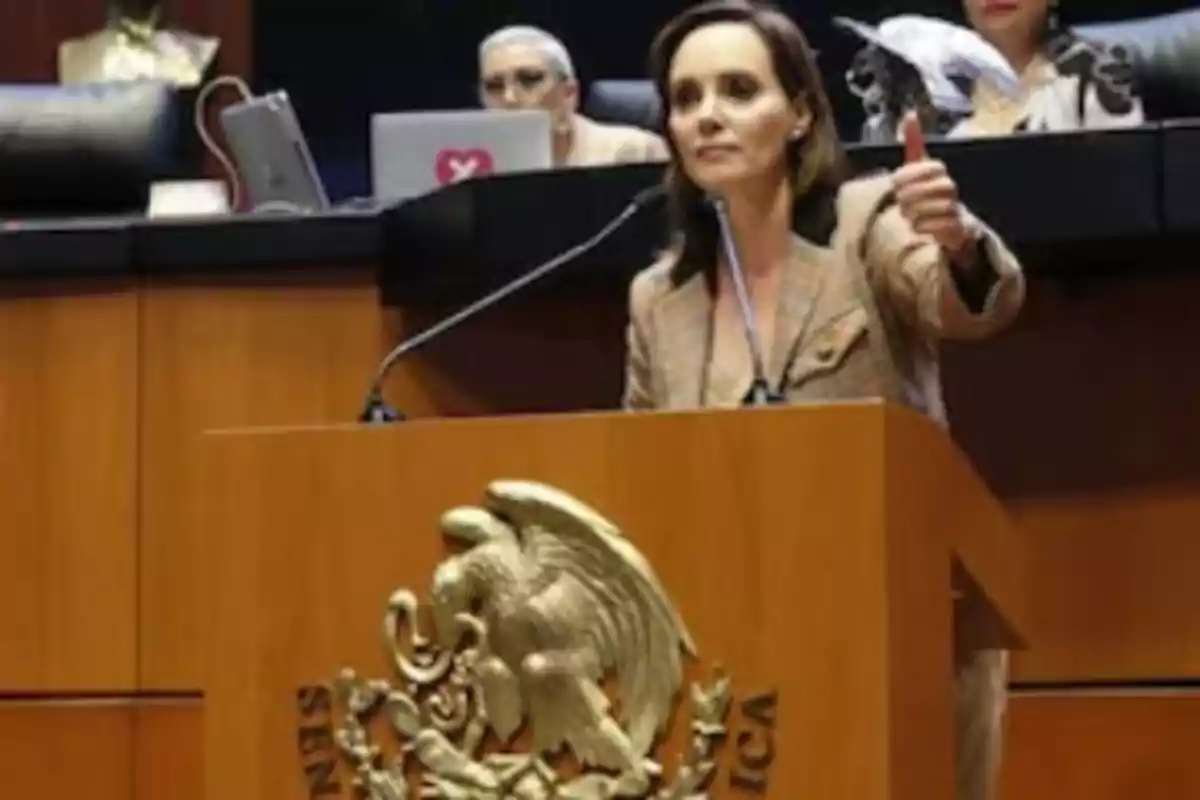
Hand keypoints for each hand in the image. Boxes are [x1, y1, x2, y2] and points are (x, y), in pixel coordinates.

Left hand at [891, 112, 974, 256]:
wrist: (950, 222)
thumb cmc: (929, 191)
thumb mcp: (919, 168)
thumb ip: (914, 143)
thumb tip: (910, 113)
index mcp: (940, 172)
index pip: (929, 167)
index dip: (909, 174)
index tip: (893, 182)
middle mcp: (951, 188)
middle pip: (936, 187)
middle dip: (912, 194)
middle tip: (899, 201)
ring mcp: (956, 208)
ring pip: (940, 207)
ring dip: (917, 211)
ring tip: (906, 214)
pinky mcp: (956, 228)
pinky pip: (943, 225)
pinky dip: (925, 227)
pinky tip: (915, 226)